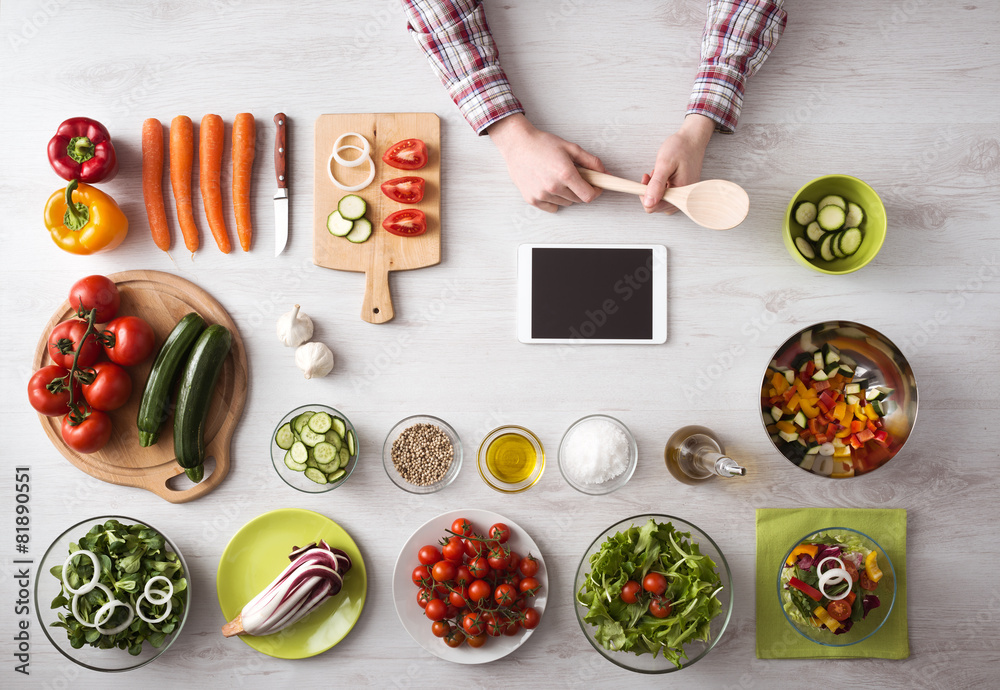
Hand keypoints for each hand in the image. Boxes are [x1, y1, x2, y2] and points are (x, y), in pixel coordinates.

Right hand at [488, 114, 604, 212]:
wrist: (517, 144)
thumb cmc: (542, 144)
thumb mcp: (571, 148)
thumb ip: (591, 161)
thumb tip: (605, 173)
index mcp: (565, 174)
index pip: (588, 196)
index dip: (595, 192)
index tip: (595, 188)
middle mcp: (553, 187)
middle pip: (577, 200)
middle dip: (580, 190)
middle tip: (574, 177)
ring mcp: (541, 195)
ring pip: (565, 203)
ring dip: (566, 194)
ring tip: (558, 178)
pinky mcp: (532, 199)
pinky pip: (551, 208)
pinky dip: (554, 200)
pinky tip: (548, 186)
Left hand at [641, 114, 714, 213]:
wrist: (692, 139)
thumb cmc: (681, 148)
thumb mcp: (664, 164)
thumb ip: (656, 185)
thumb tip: (648, 203)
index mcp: (681, 192)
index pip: (655, 207)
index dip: (645, 196)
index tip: (644, 182)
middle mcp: (684, 197)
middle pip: (658, 206)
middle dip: (650, 192)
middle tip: (649, 176)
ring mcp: (683, 194)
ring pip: (661, 201)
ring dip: (654, 190)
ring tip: (656, 175)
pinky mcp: (682, 190)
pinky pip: (667, 195)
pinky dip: (660, 187)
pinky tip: (661, 176)